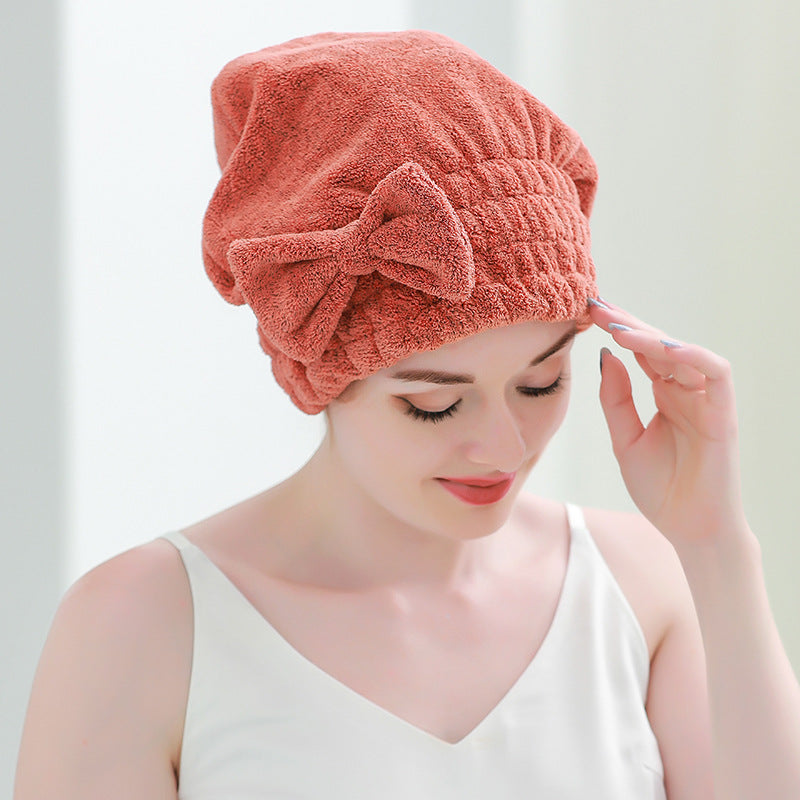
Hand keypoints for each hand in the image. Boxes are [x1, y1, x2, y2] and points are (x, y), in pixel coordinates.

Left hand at [588, 297, 749, 549]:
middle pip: (657, 344)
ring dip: (651, 336)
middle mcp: (685, 390)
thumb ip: (616, 399)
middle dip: (627, 322)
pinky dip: (690, 355)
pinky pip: (715, 372)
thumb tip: (606, 357)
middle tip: (595, 304)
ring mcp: (706, 399)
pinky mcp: (723, 413)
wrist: (688, 529)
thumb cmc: (660, 488)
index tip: (584, 312)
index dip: (615, 330)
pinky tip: (659, 347)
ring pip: (683, 352)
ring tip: (616, 327)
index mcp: (663, 393)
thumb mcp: (625, 439)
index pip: (639, 351)